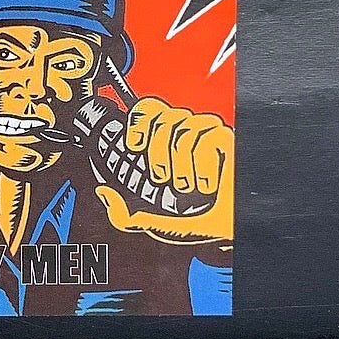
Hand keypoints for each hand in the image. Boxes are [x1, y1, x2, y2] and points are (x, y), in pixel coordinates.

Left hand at [95, 98, 233, 243]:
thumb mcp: (159, 223)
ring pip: (183, 127)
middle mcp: (189, 132)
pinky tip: (207, 184)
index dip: (138, 119)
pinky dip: (202, 167)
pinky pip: (207, 138)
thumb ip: (128, 216)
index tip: (133, 146)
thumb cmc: (204, 220)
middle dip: (156, 151)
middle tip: (161, 177)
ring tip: (188, 186)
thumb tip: (103, 194)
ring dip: (181, 166)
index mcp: (170, 142)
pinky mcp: (230, 139)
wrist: (234, 228)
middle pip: (163, 116)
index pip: (150, 109)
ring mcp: (210, 133)